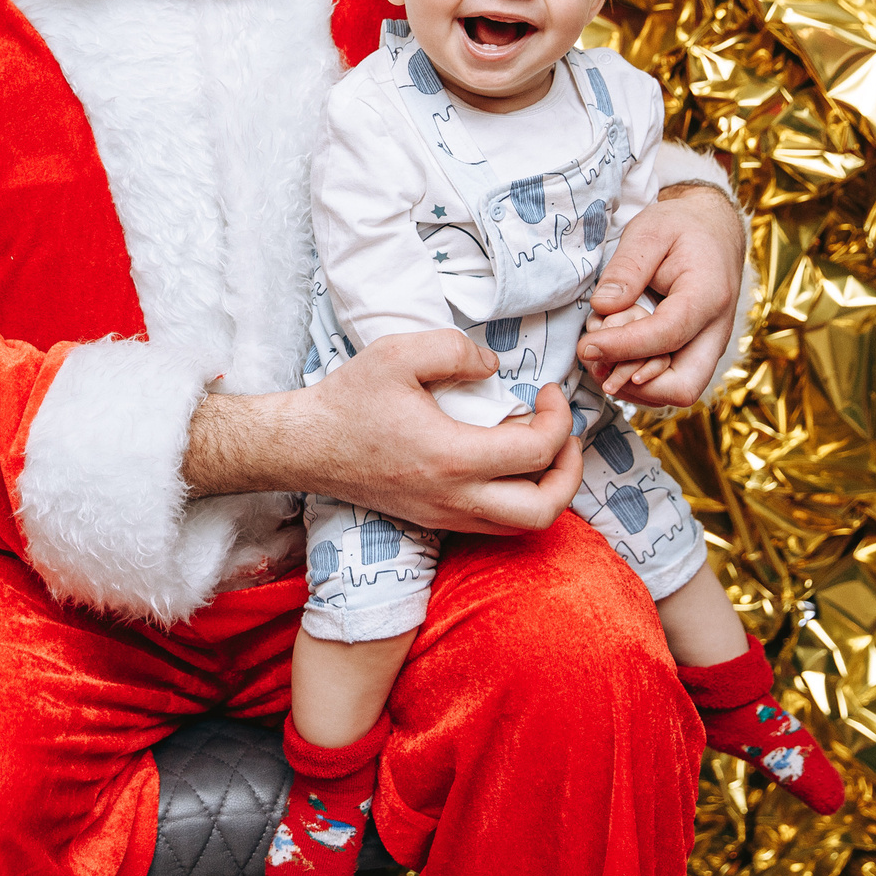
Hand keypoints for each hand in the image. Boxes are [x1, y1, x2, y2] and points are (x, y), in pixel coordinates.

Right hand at [187, 330, 584, 534]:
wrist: (305, 447)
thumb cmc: (349, 401)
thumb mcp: (398, 353)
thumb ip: (455, 349)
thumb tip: (495, 366)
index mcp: (452, 458)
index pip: (538, 452)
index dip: (559, 419)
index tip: (545, 391)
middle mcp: (455, 498)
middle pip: (544, 510)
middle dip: (570, 471)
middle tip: (563, 434)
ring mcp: (446, 516)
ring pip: (524, 526)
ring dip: (547, 488)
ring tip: (540, 448)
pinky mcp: (436, 521)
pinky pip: (496, 524)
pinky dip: (518, 497)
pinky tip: (503, 460)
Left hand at [578, 182, 746, 406]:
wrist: (712, 230)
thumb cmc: (681, 227)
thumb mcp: (650, 232)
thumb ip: (626, 269)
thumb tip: (603, 308)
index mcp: (708, 295)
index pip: (666, 337)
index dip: (622, 347)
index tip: (586, 345)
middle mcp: (716, 331)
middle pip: (683, 387)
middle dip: (634, 384)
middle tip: (594, 360)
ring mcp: (708, 346)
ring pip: (677, 392)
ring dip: (632, 384)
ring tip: (599, 352)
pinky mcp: (694, 352)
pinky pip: (670, 382)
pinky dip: (638, 378)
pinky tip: (613, 354)